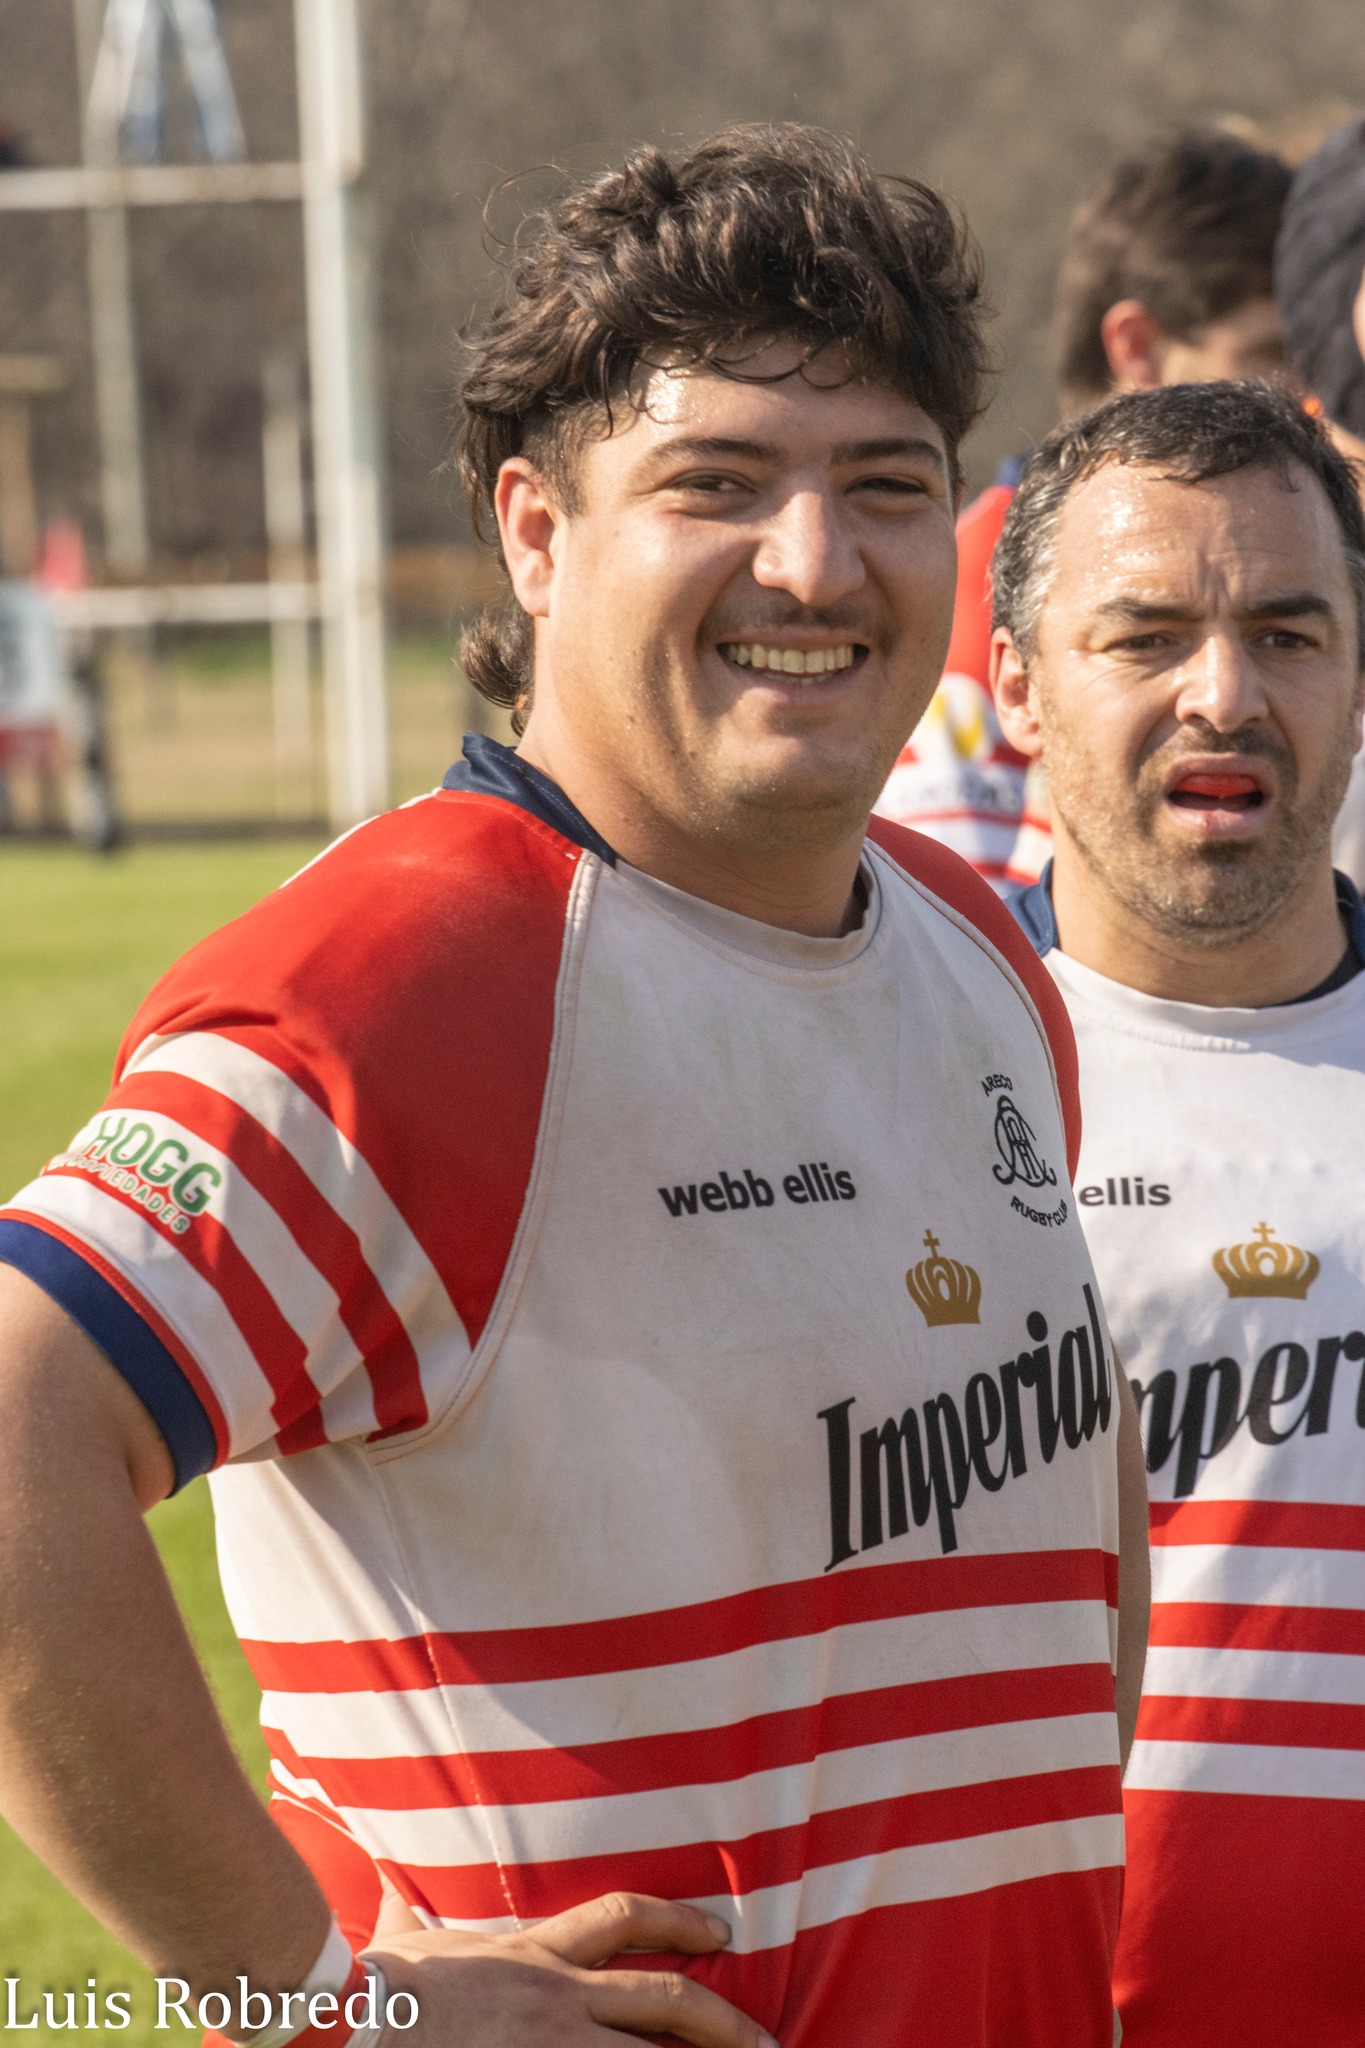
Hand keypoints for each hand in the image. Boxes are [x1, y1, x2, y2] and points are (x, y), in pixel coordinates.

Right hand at [367, 1891, 776, 2046]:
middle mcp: (559, 1997)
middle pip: (665, 2001)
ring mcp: (554, 2046)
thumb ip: (409, 1915)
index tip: (720, 1932)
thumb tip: (388, 1891)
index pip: (623, 1919)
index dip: (678, 1921)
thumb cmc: (381, 1982)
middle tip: (768, 2043)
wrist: (360, 2018)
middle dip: (724, 2023)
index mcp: (536, 1953)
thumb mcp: (408, 1937)